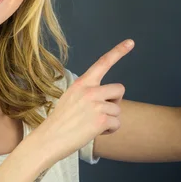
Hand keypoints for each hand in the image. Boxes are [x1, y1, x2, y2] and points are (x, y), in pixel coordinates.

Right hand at [34, 39, 133, 161]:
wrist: (50, 139)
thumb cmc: (60, 121)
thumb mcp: (71, 97)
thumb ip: (88, 92)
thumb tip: (107, 97)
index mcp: (82, 83)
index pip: (103, 63)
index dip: (118, 51)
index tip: (131, 42)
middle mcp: (90, 90)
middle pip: (119, 89)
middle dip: (115, 101)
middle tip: (102, 111)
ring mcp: (96, 105)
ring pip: (118, 109)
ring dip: (110, 119)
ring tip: (92, 124)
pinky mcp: (102, 120)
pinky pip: (117, 123)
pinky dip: (110, 130)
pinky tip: (96, 132)